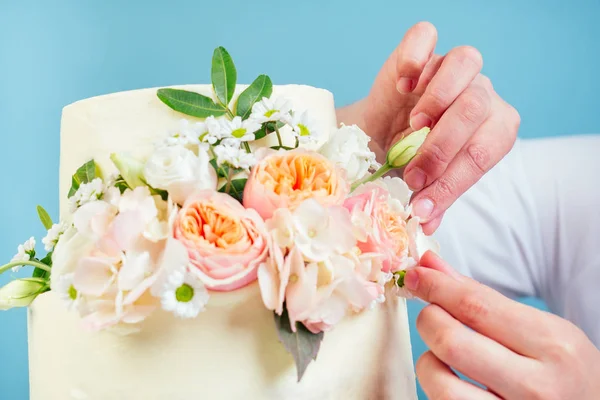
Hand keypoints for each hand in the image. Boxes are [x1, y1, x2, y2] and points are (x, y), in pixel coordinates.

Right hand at [336, 22, 519, 233]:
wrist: (380, 136)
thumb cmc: (408, 161)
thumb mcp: (424, 184)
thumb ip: (432, 200)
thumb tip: (426, 225)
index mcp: (493, 129)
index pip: (485, 151)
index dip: (453, 182)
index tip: (423, 207)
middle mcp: (480, 94)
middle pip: (476, 108)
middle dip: (441, 148)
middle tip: (412, 174)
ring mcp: (452, 68)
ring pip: (466, 62)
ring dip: (438, 98)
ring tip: (414, 124)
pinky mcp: (421, 50)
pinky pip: (426, 36)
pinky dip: (415, 59)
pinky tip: (401, 87)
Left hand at [403, 252, 599, 399]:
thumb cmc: (566, 369)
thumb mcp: (541, 327)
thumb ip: (482, 298)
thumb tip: (430, 266)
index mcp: (553, 346)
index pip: (476, 306)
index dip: (437, 286)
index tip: (417, 275)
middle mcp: (537, 386)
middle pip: (452, 342)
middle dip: (428, 320)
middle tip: (431, 315)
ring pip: (441, 385)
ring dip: (429, 362)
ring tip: (442, 355)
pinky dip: (438, 388)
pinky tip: (450, 380)